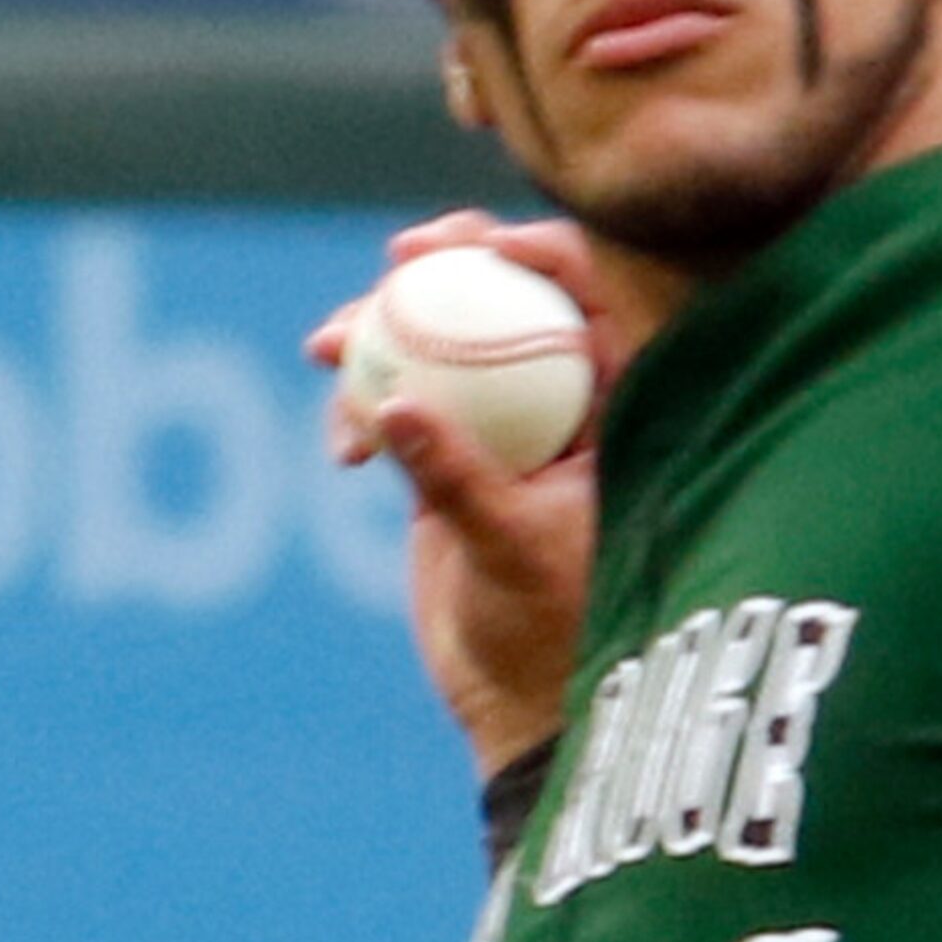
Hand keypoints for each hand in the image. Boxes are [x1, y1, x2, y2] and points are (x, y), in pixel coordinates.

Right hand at [307, 211, 630, 779]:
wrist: (515, 696)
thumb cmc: (551, 626)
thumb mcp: (512, 548)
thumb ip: (457, 478)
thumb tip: (394, 405)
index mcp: (610, 395)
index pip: (588, 291)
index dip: (540, 247)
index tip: (484, 246)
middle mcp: (557, 390)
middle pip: (504, 291)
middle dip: (447, 260)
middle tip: (400, 258)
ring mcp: (498, 414)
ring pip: (440, 338)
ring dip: (380, 329)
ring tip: (330, 346)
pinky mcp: (447, 445)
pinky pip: (396, 396)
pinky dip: (361, 408)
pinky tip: (343, 450)